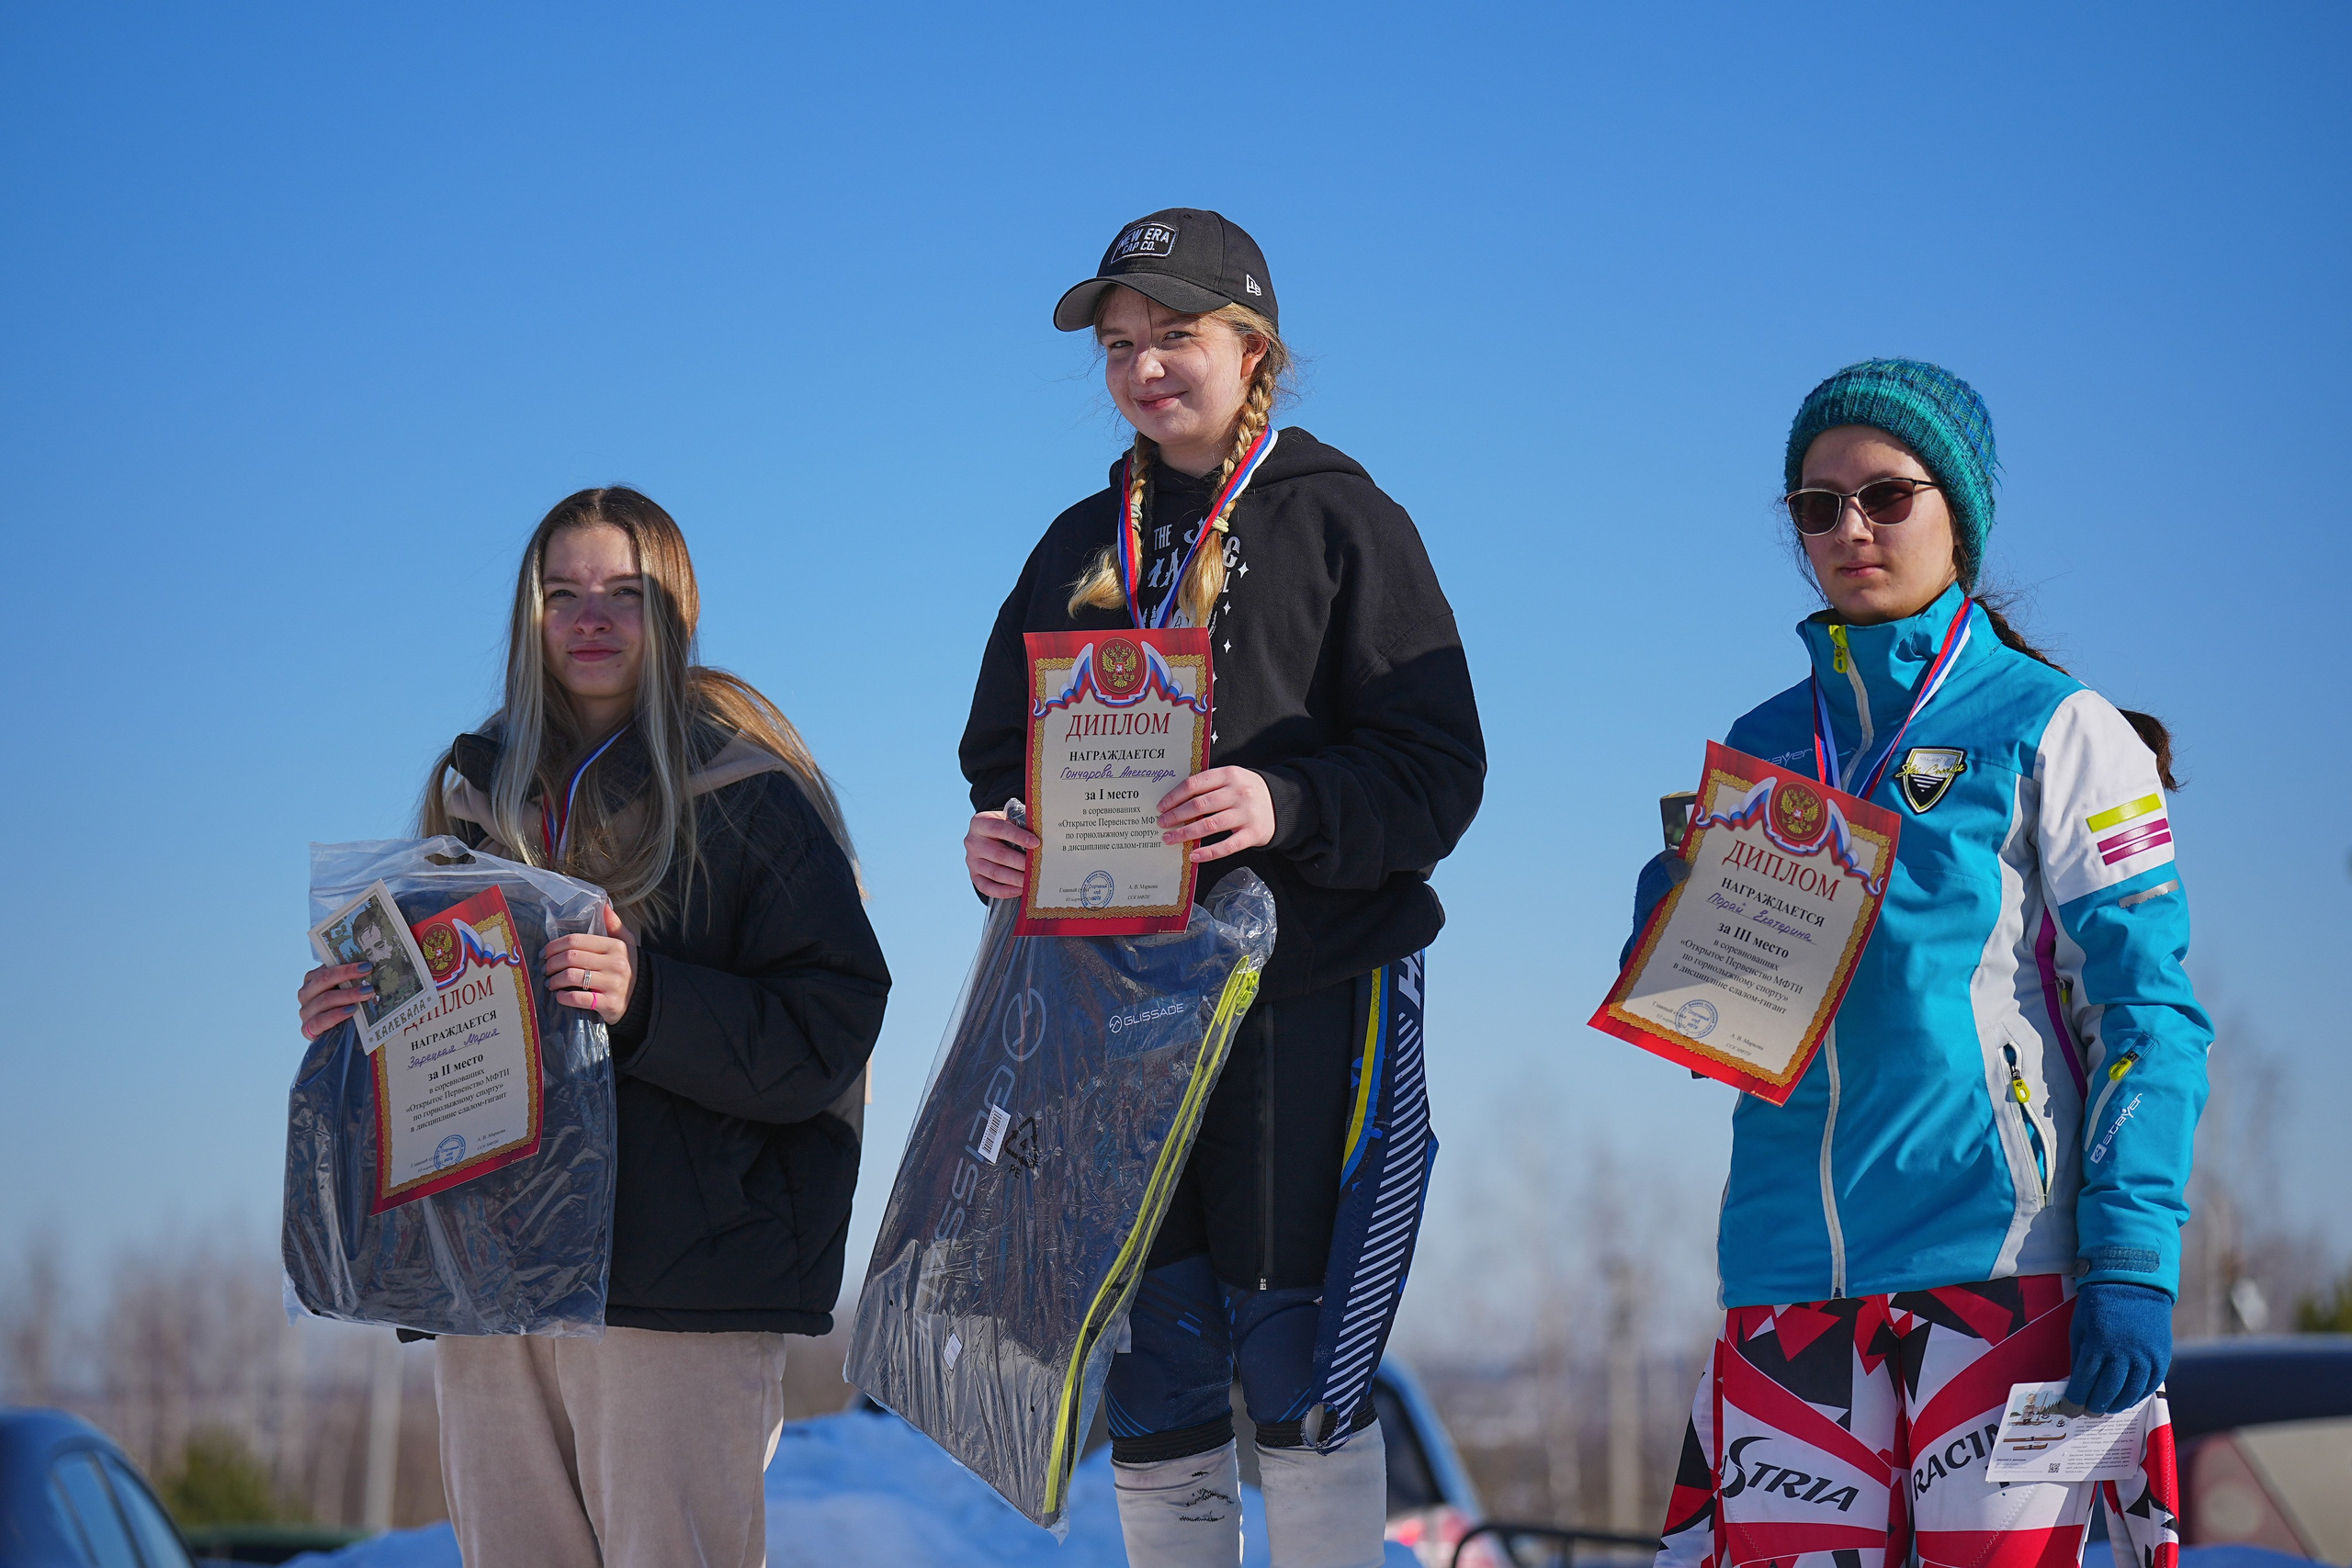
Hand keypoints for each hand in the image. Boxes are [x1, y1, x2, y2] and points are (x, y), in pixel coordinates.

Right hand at [297, 962, 372, 1039]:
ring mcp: (305, 1012)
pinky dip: (336, 1015)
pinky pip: (319, 1021)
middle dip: (346, 975)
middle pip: (323, 980)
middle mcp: (306, 994)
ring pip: (324, 1000)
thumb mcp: (344, 991)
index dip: (346, 966)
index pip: (326, 969)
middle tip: (368, 973)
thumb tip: (369, 967)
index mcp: (312, 980)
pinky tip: (351, 1010)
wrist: (332, 1035)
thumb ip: (350, 980)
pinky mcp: (307, 1029)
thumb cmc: (341, 1006)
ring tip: (366, 993)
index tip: (366, 965)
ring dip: (347, 995)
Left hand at [541, 905, 635, 1025]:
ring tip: (550, 983)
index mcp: (615, 946)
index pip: (576, 940)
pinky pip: (579, 998)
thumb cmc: (628, 967)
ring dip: (554, 980)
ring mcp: (612, 984)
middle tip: (544, 968)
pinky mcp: (609, 1003)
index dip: (554, 946)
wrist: (643, 998)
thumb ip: (614, 924)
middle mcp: (615, 963)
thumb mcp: (626, 943)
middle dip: (551, 963)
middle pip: (571, 957)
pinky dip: (564, 997)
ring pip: (571, 976)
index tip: (545, 953)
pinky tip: (560, 996)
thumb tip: (604, 904)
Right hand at [965, 808, 1037, 899]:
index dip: (1018, 836)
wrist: (988, 836)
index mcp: (980, 823)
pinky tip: (1019, 889)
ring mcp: (972, 860)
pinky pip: (987, 887)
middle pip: (998, 854)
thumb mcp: (1008, 819)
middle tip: (1036, 868)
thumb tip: (1039, 841)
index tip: (1036, 843)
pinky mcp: (974, 875)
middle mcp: (973, 842)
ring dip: (1015, 878)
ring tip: (1031, 881)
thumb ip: (1020, 826)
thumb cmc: (1004, 828)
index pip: (999, 829)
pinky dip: (1004, 891)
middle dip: (1020, 862)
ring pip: (994, 872)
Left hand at [1157, 768, 1274, 863]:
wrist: (1282, 803)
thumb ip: (1208, 785)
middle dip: (1176, 816)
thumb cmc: (1247, 791)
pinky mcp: (1253, 834)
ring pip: (1209, 825)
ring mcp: (1246, 814)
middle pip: (1200, 805)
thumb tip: (1175, 801)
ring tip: (1170, 839)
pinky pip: (1227, 846)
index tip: (1161, 807)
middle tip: (1161, 824)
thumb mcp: (1231, 779)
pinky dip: (1208, 852)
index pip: (1195, 784)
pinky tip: (1193, 855)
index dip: (1174, 796)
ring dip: (1185, 834)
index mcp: (1229, 775)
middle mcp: (1238, 793)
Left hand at [2065, 1281, 2172, 1413]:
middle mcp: (2123, 1354)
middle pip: (2107, 1390)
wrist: (2132, 1282)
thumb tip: (2076, 1383)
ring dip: (2117, 1404)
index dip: (2076, 1399)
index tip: (2069, 1409)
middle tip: (2088, 1412)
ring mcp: (2145, 1356)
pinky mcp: (2161, 1356)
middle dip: (2095, 1405)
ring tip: (2107, 1409)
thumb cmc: (2098, 1305)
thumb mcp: (2080, 1327)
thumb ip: (2079, 1356)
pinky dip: (2139, 1395)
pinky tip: (2128, 1399)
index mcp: (2098, 1345)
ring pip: (2131, 1392)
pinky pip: (2151, 1384)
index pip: (2084, 1381)